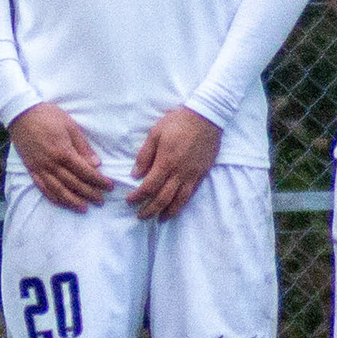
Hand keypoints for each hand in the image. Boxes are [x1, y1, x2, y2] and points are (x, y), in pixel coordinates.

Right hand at [8, 103, 114, 212]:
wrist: (21, 114)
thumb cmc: (48, 116)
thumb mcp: (70, 126)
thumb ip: (83, 147)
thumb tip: (96, 164)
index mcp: (63, 152)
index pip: (85, 172)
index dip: (99, 181)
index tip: (109, 186)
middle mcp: (52, 164)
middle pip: (74, 184)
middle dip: (89, 193)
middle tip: (101, 200)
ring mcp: (40, 168)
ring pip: (59, 190)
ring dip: (73, 201)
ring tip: (84, 208)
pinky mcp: (31, 169)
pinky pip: (43, 188)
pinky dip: (54, 197)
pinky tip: (63, 202)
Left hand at [126, 106, 221, 221]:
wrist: (206, 117)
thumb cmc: (178, 122)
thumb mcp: (155, 133)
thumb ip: (144, 155)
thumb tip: (135, 175)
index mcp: (165, 162)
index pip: (149, 187)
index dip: (138, 197)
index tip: (130, 201)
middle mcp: (179, 172)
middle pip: (163, 199)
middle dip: (150, 210)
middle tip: (140, 216)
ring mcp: (192, 175)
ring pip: (179, 201)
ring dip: (167, 213)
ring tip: (158, 219)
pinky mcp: (201, 174)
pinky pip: (191, 194)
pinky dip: (181, 204)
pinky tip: (175, 208)